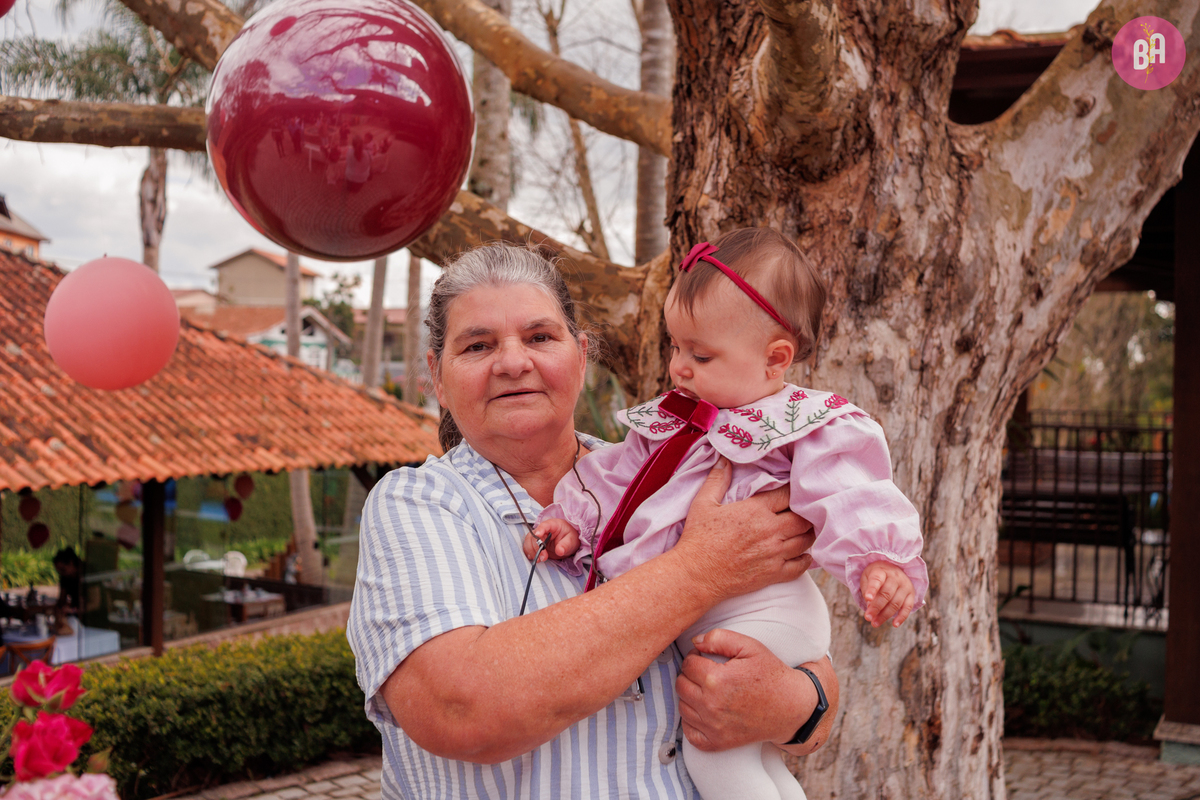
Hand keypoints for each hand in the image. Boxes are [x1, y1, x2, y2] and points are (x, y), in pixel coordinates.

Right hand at [522, 518, 580, 561]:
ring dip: (531, 551)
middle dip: (536, 547)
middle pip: (534, 535)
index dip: (540, 529)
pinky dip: (529, 553)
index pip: (545, 525)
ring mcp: (538, 536)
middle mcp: (543, 529)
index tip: (538, 535)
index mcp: (553, 525)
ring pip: (528, 541)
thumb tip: (559, 551)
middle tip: (543, 557)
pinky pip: (528, 547)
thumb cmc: (570, 538)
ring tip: (539, 560)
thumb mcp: (572, 541)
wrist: (567, 543)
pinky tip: (534, 558)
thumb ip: (566, 545)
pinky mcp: (535, 544)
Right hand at [673, 458, 814, 603]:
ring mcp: (774, 553)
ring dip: (807, 534)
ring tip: (804, 530)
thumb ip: (717, 480)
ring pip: (805, 541)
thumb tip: (723, 460)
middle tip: (802, 511)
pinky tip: (804, 555)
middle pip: (803, 518)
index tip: (791, 492)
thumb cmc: (698, 538)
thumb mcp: (703, 504)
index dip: (792, 491)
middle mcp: (770, 531)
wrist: (696, 575)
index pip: (787, 494)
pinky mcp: (773, 574)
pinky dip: (806, 559)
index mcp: (756, 510)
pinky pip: (800, 566)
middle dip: (805, 513)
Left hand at [676, 629, 835, 753]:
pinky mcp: (716, 743)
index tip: (706, 658)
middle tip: (707, 672)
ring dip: (690, 696)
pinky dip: (692, 720)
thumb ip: (719, 638)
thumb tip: (694, 642)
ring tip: (708, 690)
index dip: (695, 657)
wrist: (791, 709)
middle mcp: (711, 706)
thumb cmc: (771, 675)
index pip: (687, 664)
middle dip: (690, 675)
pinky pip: (688, 731)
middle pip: (681, 684)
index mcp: (717, 680)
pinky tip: (705, 710)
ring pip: (682, 706)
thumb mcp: (750, 646)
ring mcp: (713, 727)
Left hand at [860, 561, 915, 626]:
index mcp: (881, 571)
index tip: (867, 598)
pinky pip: (908, 607)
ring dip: (885, 615)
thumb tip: (870, 607)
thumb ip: (867, 591)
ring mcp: (905, 586)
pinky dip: (902, 617)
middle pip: (886, 594)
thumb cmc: (876, 576)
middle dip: (876, 608)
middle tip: (868, 618)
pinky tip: (895, 624)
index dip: (872, 589)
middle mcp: (895, 577)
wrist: (892, 568)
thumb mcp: (867, 578)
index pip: (877, 580)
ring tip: (875, 623)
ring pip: (896, 603)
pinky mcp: (911, 594)